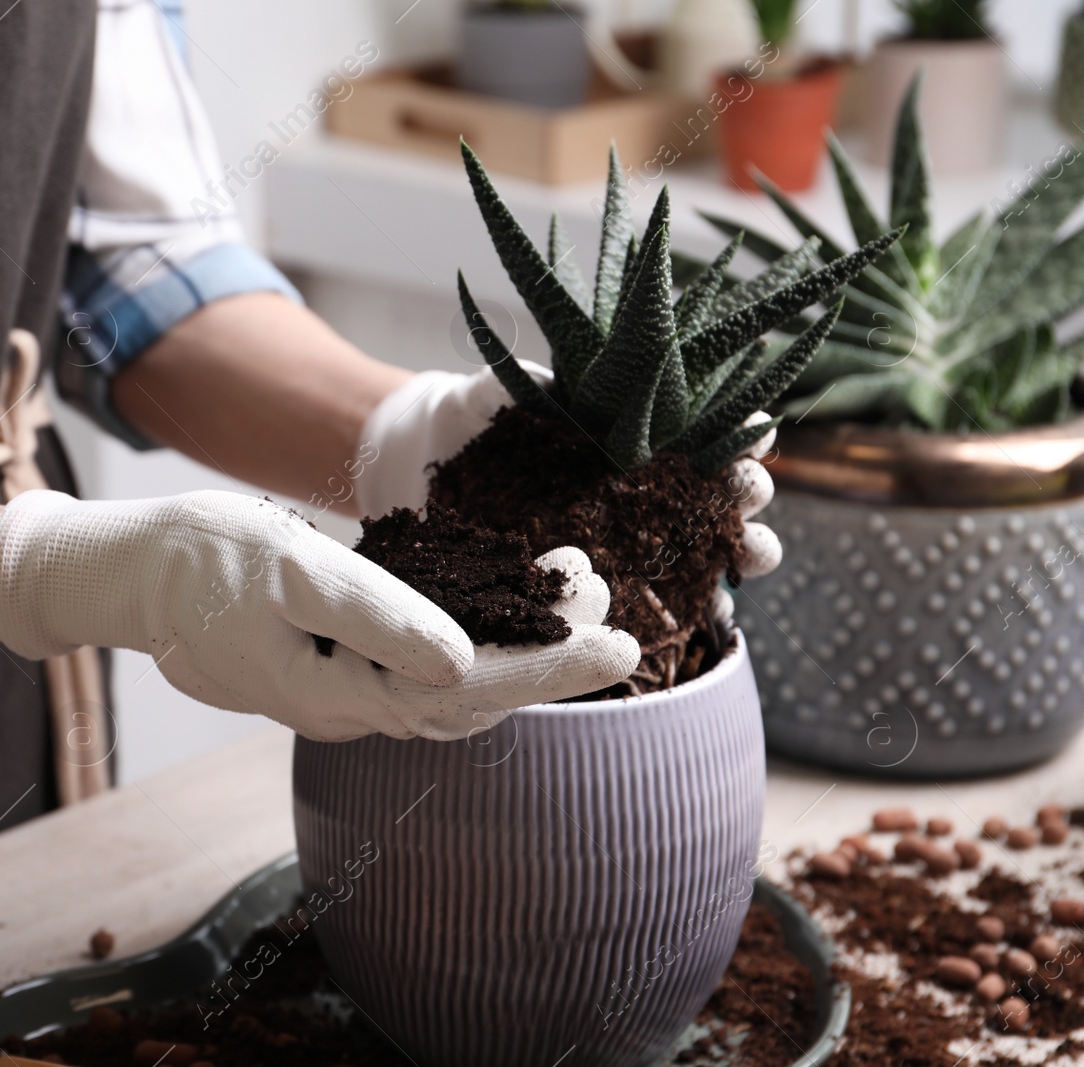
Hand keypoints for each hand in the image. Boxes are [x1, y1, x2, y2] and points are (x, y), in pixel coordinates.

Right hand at [0, 490, 638, 740]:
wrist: (131, 573)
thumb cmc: (202, 558)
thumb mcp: (287, 568)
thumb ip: (373, 617)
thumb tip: (460, 660)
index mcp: (339, 691)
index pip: (467, 689)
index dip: (549, 669)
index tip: (621, 644)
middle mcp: (350, 708)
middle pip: (471, 699)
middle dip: (550, 659)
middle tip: (618, 613)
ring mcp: (342, 694)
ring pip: (451, 690)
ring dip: (520, 652)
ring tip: (578, 601)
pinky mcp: (337, 669)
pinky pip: (422, 673)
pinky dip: (476, 645)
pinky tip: (506, 614)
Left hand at [357, 365, 782, 627]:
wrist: (412, 471)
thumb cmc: (461, 420)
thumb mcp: (488, 395)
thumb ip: (523, 386)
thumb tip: (561, 386)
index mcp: (624, 427)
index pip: (700, 426)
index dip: (738, 430)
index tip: (756, 435)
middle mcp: (635, 480)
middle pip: (715, 488)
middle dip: (748, 493)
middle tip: (751, 498)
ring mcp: (623, 532)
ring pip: (704, 545)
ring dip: (743, 550)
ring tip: (755, 554)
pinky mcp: (599, 579)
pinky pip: (661, 597)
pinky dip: (699, 603)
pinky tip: (721, 608)